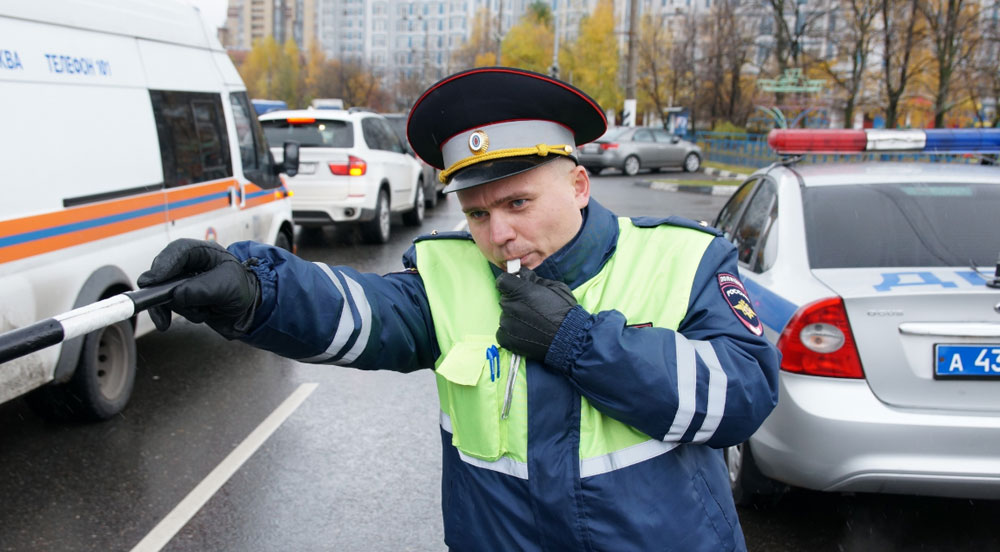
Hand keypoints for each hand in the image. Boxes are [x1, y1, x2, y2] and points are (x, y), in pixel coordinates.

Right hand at [137, 239, 260, 338]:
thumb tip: (177, 296)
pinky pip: (169, 307)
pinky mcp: (182, 298)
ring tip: (204, 311)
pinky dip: (177, 315)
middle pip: (163, 272)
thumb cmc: (243, 289)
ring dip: (180, 306)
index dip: (163, 264)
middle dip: (161, 290)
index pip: (178, 251)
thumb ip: (202, 290)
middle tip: (154, 302)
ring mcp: (183, 282)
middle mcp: (189, 265)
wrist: (250, 310)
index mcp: (203, 252)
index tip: (152, 280)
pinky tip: (191, 318)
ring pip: (164, 293)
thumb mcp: (227, 287)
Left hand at [496, 268, 577, 360]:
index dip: (509, 284)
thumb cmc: (565, 311)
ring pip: (505, 316)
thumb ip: (535, 279)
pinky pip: (503, 332)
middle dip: (515, 302)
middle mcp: (510, 306)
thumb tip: (523, 275)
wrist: (570, 338)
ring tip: (532, 324)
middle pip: (505, 299)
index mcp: (520, 290)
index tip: (516, 288)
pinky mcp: (506, 339)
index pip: (502, 281)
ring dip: (514, 318)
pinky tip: (526, 334)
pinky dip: (512, 333)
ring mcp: (507, 323)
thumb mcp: (555, 287)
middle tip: (531, 309)